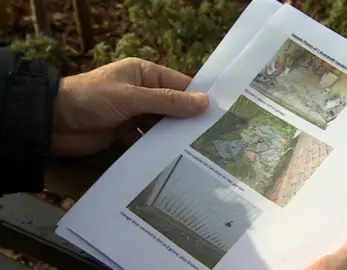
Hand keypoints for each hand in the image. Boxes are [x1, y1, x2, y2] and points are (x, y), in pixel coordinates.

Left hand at [52, 57, 208, 156]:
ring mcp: (134, 114)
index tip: (222, 114)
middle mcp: (143, 93)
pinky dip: (157, 149)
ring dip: (174, 137)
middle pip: (173, 107)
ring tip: (200, 152)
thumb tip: (204, 103)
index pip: (180, 84)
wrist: (50, 123)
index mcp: (145, 74)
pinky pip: (147, 141)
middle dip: (189, 121)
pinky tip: (174, 160)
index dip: (199, 98)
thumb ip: (167, 102)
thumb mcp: (131, 97)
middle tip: (215, 138)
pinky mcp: (125, 134)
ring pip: (162, 126)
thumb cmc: (92, 99)